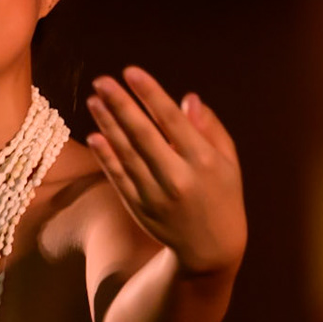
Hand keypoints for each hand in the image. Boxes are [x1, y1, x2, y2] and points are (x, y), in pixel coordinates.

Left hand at [86, 66, 244, 276]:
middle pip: (143, 135)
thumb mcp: (229, 162)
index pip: (172, 120)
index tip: (130, 71)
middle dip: (121, 104)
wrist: (210, 250)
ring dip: (108, 124)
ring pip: (126, 153)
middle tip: (102, 81)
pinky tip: (95, 134)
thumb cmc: (223, 196)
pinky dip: (106, 156)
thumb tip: (188, 98)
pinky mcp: (139, 207)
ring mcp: (155, 195)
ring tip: (94, 100)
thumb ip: (210, 128)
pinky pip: (118, 176)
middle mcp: (177, 178)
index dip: (149, 94)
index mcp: (203, 162)